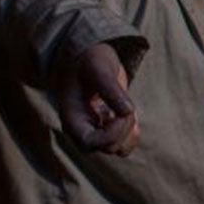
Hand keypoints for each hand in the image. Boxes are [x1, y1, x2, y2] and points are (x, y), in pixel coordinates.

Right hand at [53, 41, 138, 155]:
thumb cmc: (90, 59)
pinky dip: (132, 133)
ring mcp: (94, 129)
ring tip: (127, 109)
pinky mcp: (107, 126)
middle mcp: (81, 128)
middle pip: (106, 148)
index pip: (89, 143)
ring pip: (117, 149)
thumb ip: (111, 89)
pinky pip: (123, 143)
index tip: (124, 112)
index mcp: (71, 117)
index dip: (111, 133)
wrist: (89, 55)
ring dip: (129, 133)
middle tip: (127, 105)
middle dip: (124, 129)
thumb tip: (127, 111)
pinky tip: (130, 113)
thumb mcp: (99, 68)